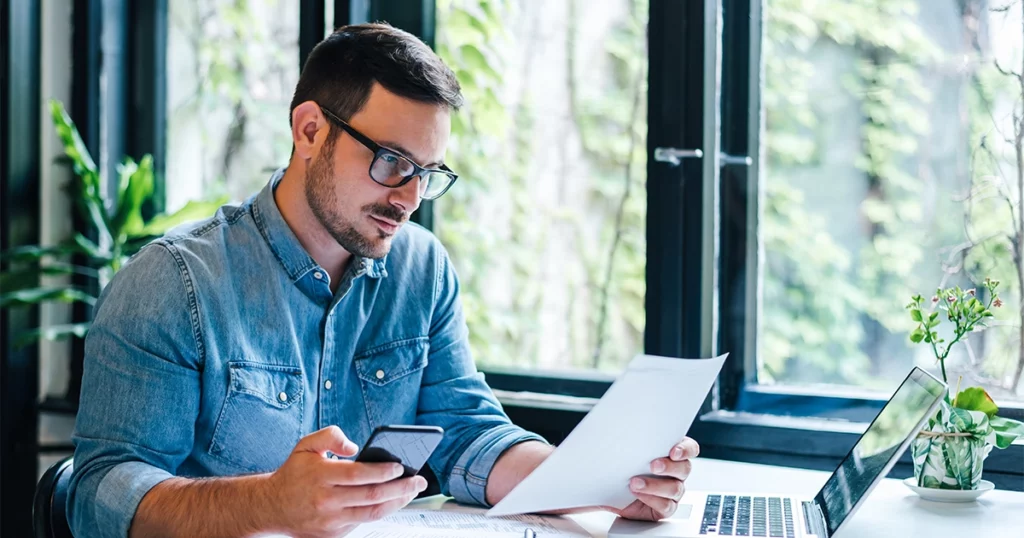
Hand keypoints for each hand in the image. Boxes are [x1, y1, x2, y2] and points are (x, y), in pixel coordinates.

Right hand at [263, 426, 427, 537]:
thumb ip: (330, 435)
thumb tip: (354, 446)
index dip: (383, 471)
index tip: (401, 466)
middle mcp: (326, 500)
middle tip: (419, 480)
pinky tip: (394, 500)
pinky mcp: (333, 534)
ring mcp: (330, 520)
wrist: (271, 506)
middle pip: (372, 496)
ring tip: (412, 491)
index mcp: (321, 476)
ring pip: (372, 513)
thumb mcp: (306, 445)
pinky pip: (363, 523)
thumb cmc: (294, 473)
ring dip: (397, 503)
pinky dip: (382, 511)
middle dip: (401, 488)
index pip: (359, 474)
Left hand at [607, 437, 698, 520]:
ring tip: (636, 482)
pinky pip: (666, 506)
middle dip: (669, 466)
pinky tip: (637, 494)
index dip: (685, 449)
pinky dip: (651, 499)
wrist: (612, 491)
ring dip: (655, 485)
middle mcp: (676, 472)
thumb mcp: (628, 451)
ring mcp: (672, 491)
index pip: (689, 448)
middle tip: (653, 465)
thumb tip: (627, 430)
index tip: (673, 451)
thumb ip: (636, 442)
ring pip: (675, 488)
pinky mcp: (665, 508)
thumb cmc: (622, 468)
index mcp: (672, 454)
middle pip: (684, 468)